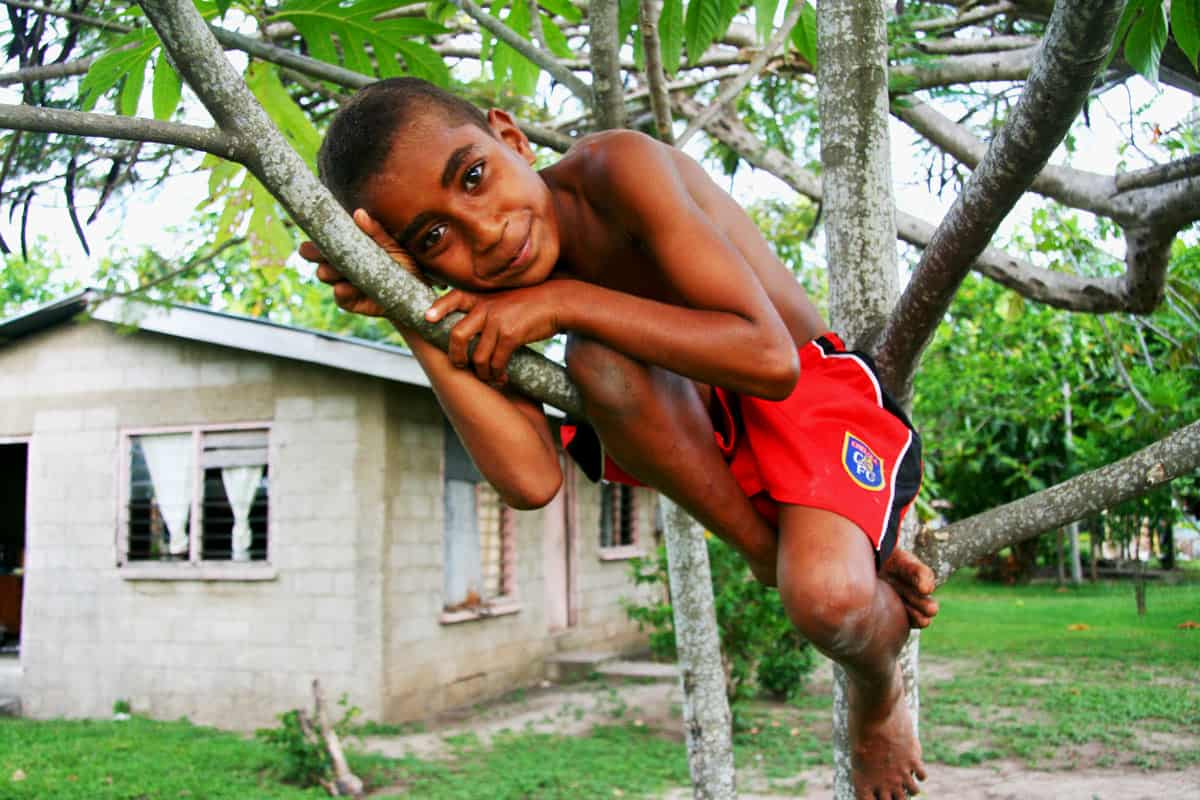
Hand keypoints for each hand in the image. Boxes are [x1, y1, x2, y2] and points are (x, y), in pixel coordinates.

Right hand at [298, 208, 425, 317]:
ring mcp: (344, 283)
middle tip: (313, 251)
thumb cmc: (402, 264)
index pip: (323, 243)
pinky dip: (341, 292)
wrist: (415, 292)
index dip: (313, 240)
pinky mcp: (351, 301)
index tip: (308, 235)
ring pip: (325, 275)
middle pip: (318, 258)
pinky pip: (340, 297)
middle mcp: (341, 266)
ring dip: (329, 271)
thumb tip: (359, 214)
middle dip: (313, 254)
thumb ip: (376, 232)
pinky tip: (343, 287)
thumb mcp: (392, 245)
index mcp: (347, 249)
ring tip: (336, 269)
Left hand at [425, 284, 561, 383]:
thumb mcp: (504, 300)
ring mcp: (497, 320)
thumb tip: (471, 328)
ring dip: (482, 372)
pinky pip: (496, 361)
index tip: (427, 318)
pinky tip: (502, 377)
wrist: (557, 303)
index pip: (454, 298)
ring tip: (489, 377)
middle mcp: (485, 307)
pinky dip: (498, 373)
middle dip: (456, 356)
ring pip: (478, 355)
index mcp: (482, 298)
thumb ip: (486, 309)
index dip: (439, 308)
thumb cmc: (530, 305)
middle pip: (457, 334)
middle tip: (461, 365)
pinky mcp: (511, 334)